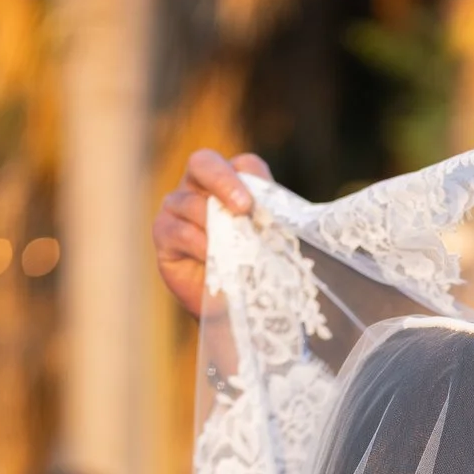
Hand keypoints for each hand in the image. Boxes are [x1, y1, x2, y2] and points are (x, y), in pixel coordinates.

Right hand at [155, 149, 273, 316]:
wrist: (236, 310)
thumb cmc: (257, 272)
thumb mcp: (274, 245)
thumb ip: (278, 222)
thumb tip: (310, 216)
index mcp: (233, 182)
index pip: (244, 165)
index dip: (256, 180)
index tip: (268, 206)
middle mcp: (201, 187)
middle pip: (204, 162)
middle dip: (224, 181)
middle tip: (243, 206)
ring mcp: (177, 208)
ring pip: (190, 202)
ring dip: (215, 226)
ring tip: (235, 250)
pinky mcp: (163, 233)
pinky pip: (177, 230)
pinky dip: (198, 244)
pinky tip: (214, 259)